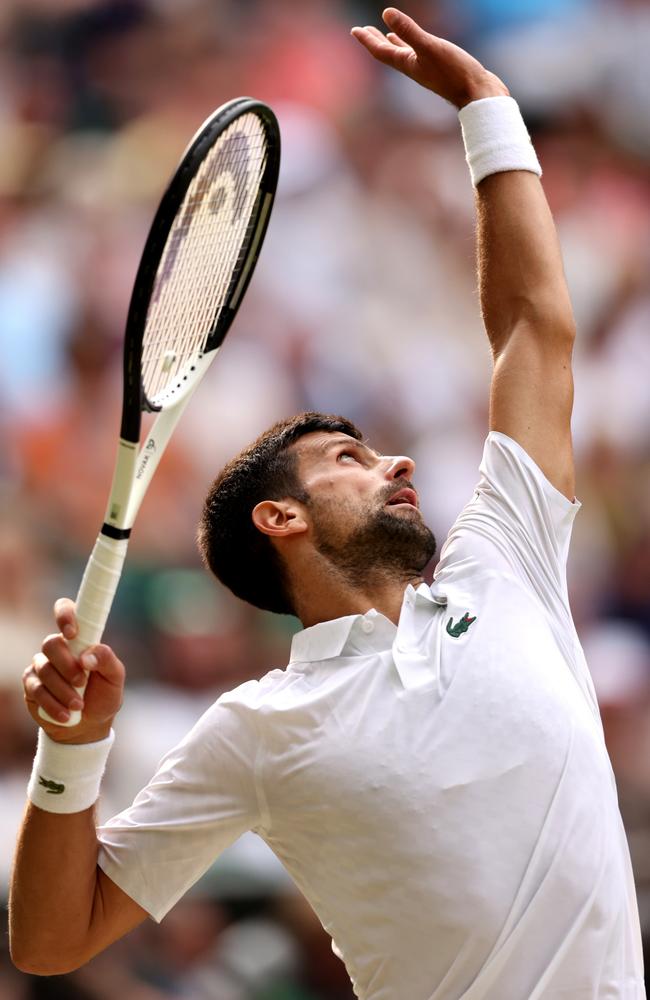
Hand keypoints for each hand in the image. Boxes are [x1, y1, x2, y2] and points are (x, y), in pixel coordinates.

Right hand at [23, 599, 124, 743]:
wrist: (89, 726)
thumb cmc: (104, 695)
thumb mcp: (115, 677)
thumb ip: (107, 660)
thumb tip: (87, 656)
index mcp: (79, 639)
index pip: (65, 611)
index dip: (64, 615)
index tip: (72, 633)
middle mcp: (58, 649)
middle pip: (50, 644)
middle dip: (67, 665)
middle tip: (82, 681)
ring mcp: (41, 666)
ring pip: (44, 670)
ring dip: (63, 690)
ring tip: (79, 705)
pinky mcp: (31, 687)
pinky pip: (36, 690)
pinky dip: (53, 704)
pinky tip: (66, 715)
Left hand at [351, 8, 508, 108]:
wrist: (477, 94)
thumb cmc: (455, 73)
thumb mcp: (430, 47)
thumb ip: (409, 31)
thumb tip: (386, 13)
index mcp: (407, 64)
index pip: (381, 51)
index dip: (367, 40)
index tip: (354, 30)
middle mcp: (413, 67)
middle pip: (389, 53)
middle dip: (375, 41)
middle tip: (363, 31)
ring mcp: (426, 68)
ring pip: (403, 53)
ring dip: (392, 43)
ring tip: (385, 34)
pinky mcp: (438, 67)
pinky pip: (419, 54)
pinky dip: (412, 45)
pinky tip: (416, 44)